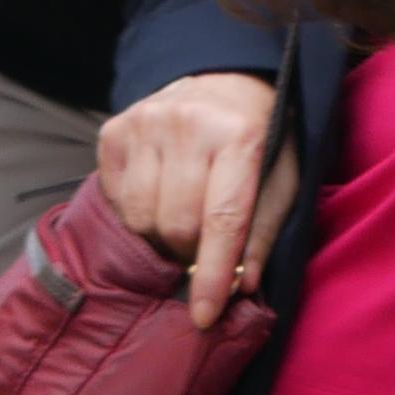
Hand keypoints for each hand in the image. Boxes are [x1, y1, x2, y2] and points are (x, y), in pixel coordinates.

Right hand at [97, 71, 301, 330]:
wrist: (224, 80)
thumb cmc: (259, 140)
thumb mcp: (279, 181)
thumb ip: (262, 233)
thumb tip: (241, 286)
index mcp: (239, 136)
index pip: (222, 220)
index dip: (211, 274)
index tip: (203, 314)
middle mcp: (188, 123)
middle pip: (177, 224)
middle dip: (190, 253)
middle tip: (202, 248)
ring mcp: (145, 122)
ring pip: (141, 216)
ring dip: (161, 235)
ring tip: (181, 221)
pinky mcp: (115, 128)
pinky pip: (117, 198)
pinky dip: (137, 212)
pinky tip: (158, 195)